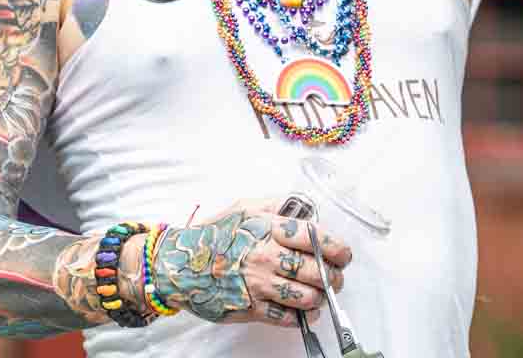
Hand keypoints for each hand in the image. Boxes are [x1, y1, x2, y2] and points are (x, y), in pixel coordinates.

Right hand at [150, 200, 351, 328]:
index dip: (337, 248)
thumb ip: (277, 205)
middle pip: (316, 271)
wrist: (179, 264)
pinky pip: (286, 317)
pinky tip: (303, 310)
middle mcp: (266, 256)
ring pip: (305, 297)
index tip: (343, 254)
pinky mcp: (250, 309)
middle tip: (335, 277)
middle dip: (333, 277)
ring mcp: (258, 284)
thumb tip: (306, 208)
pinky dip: (300, 316)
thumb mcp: (244, 208)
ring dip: (319, 297)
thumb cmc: (214, 235)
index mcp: (268, 228)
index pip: (315, 238)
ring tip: (320, 294)